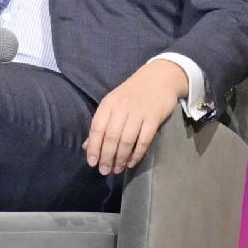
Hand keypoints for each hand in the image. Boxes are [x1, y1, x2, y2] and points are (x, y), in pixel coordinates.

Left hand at [83, 56, 189, 173]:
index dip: (94, 147)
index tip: (92, 163)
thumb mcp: (113, 104)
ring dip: (120, 157)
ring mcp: (139, 112)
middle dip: (106, 157)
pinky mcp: (154, 117)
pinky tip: (131, 162)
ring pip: (126, 140)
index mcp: (108, 104)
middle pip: (111, 136)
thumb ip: (101, 124)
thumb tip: (87, 147)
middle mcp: (121, 108)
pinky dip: (137, 153)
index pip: (97, 128)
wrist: (160, 77)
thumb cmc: (133, 93)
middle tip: (105, 171)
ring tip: (117, 169)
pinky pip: (144, 139)